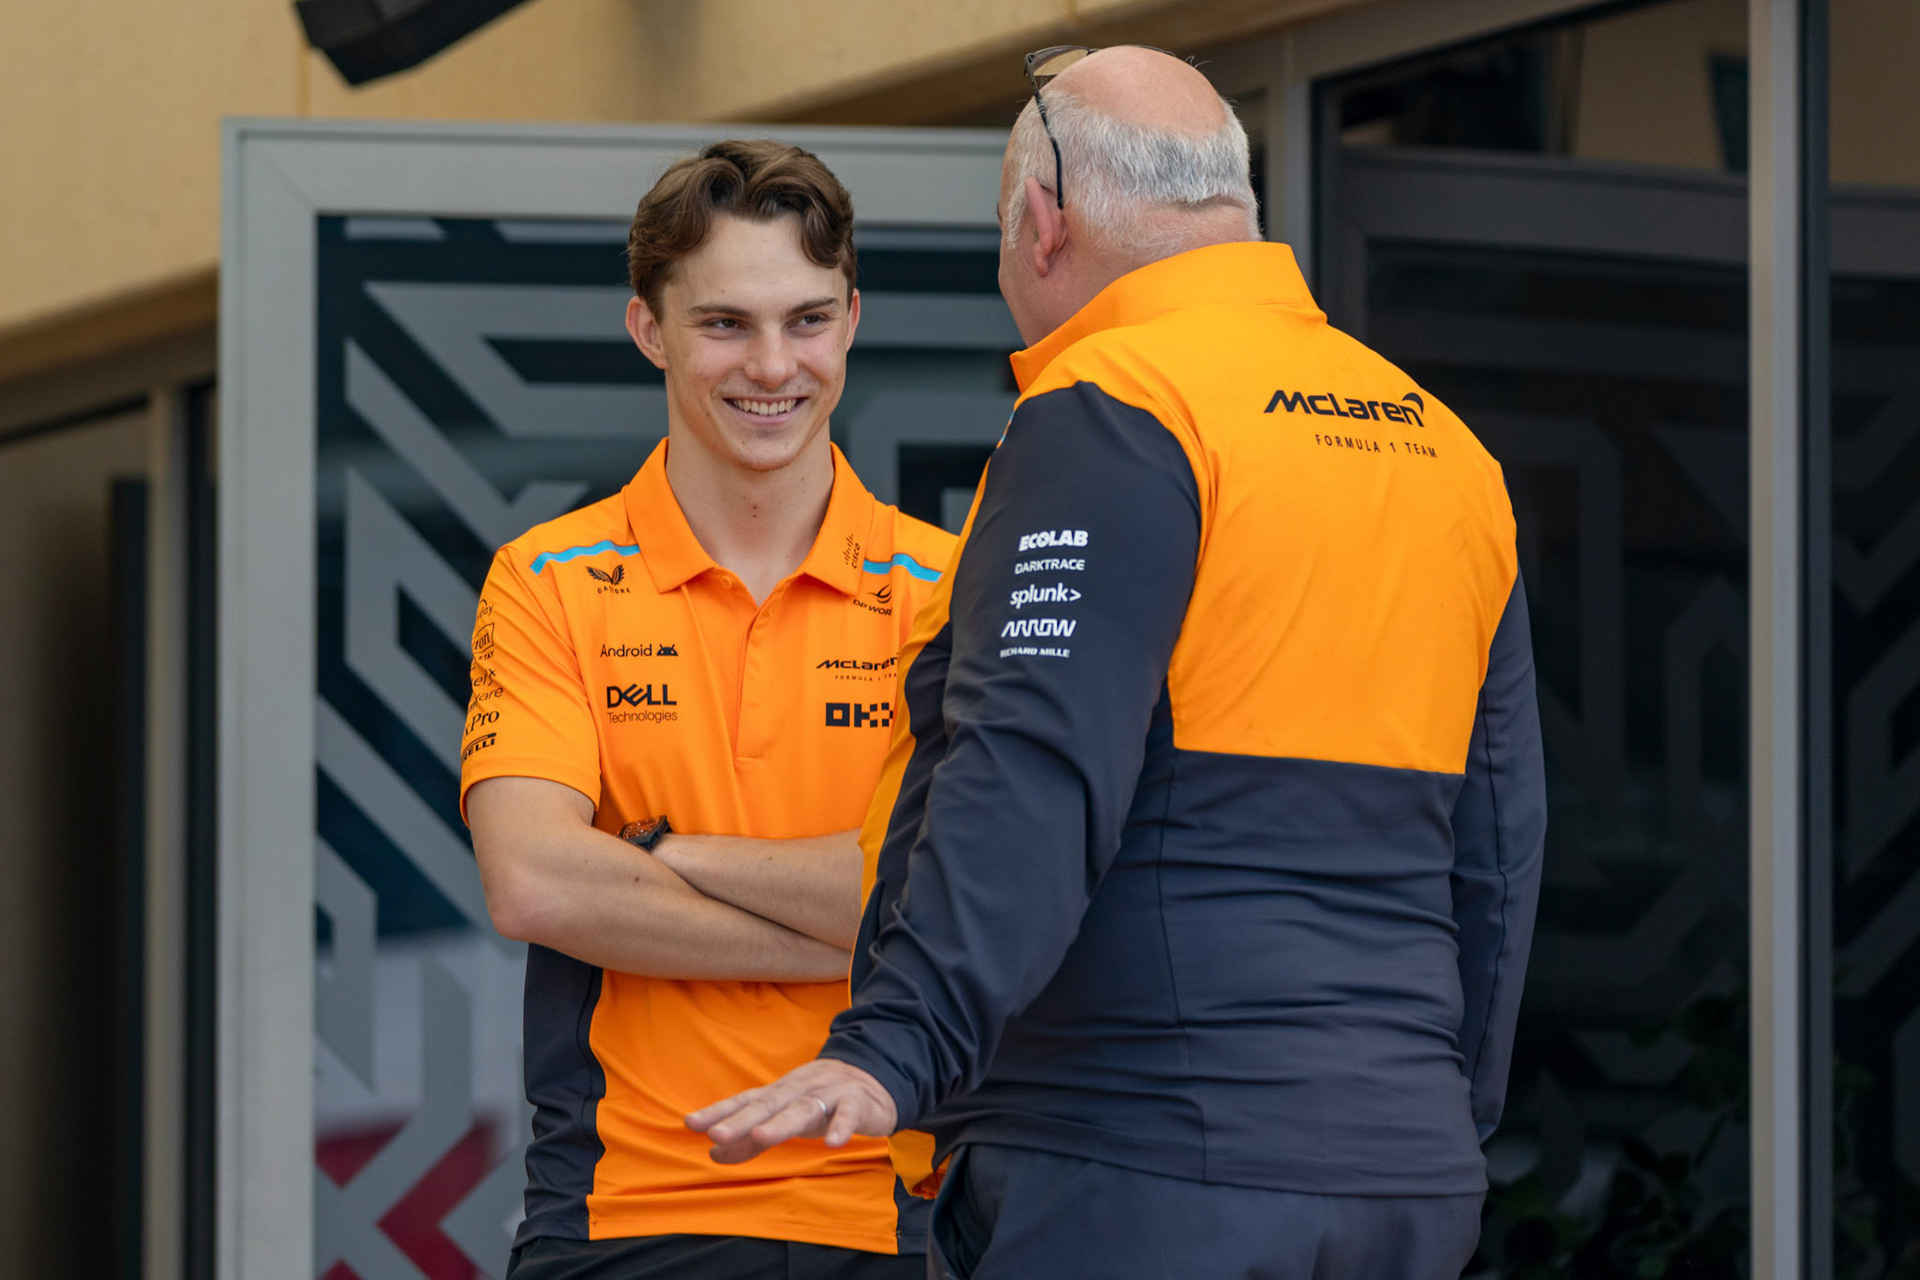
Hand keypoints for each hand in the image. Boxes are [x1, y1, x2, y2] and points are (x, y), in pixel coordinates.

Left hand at [686, 1058, 897, 1163]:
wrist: (873, 1082)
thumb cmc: (819, 1102)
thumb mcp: (784, 1118)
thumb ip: (750, 1138)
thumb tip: (713, 1153)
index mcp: (779, 1093)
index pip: (745, 1101)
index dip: (719, 1112)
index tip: (691, 1123)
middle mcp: (799, 1090)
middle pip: (768, 1104)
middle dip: (742, 1119)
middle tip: (717, 1133)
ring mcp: (828, 1094)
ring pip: (804, 1108)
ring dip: (782, 1122)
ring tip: (762, 1137)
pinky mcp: (858, 1104)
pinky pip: (849, 1114)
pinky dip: (841, 1126)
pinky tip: (832, 1143)